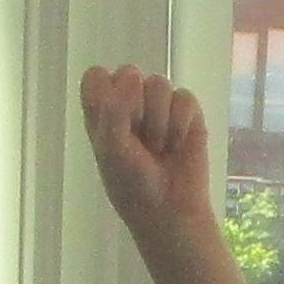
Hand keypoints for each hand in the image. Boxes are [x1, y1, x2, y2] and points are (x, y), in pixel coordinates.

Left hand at [77, 65, 213, 236]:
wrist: (170, 210)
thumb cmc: (132, 184)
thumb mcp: (112, 149)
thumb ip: (114, 110)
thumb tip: (133, 75)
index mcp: (101, 110)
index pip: (96, 76)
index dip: (105, 93)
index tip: (112, 121)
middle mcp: (129, 101)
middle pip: (130, 73)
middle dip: (136, 108)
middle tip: (137, 140)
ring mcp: (159, 104)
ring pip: (159, 83)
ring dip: (159, 122)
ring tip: (158, 148)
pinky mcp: (187, 111)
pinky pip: (184, 97)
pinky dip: (180, 124)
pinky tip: (177, 146)